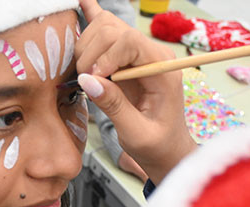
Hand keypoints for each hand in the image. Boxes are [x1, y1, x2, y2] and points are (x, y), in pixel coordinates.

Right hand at [76, 0, 196, 183]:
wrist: (166, 150)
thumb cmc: (156, 144)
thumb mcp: (137, 134)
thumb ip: (114, 106)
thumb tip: (87, 81)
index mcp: (161, 68)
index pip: (128, 40)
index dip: (103, 58)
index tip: (91, 83)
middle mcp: (150, 53)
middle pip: (112, 29)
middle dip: (90, 54)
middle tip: (86, 83)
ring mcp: (138, 52)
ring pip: (104, 27)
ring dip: (86, 48)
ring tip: (86, 76)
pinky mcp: (125, 57)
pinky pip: (109, 28)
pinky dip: (93, 17)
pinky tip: (83, 4)